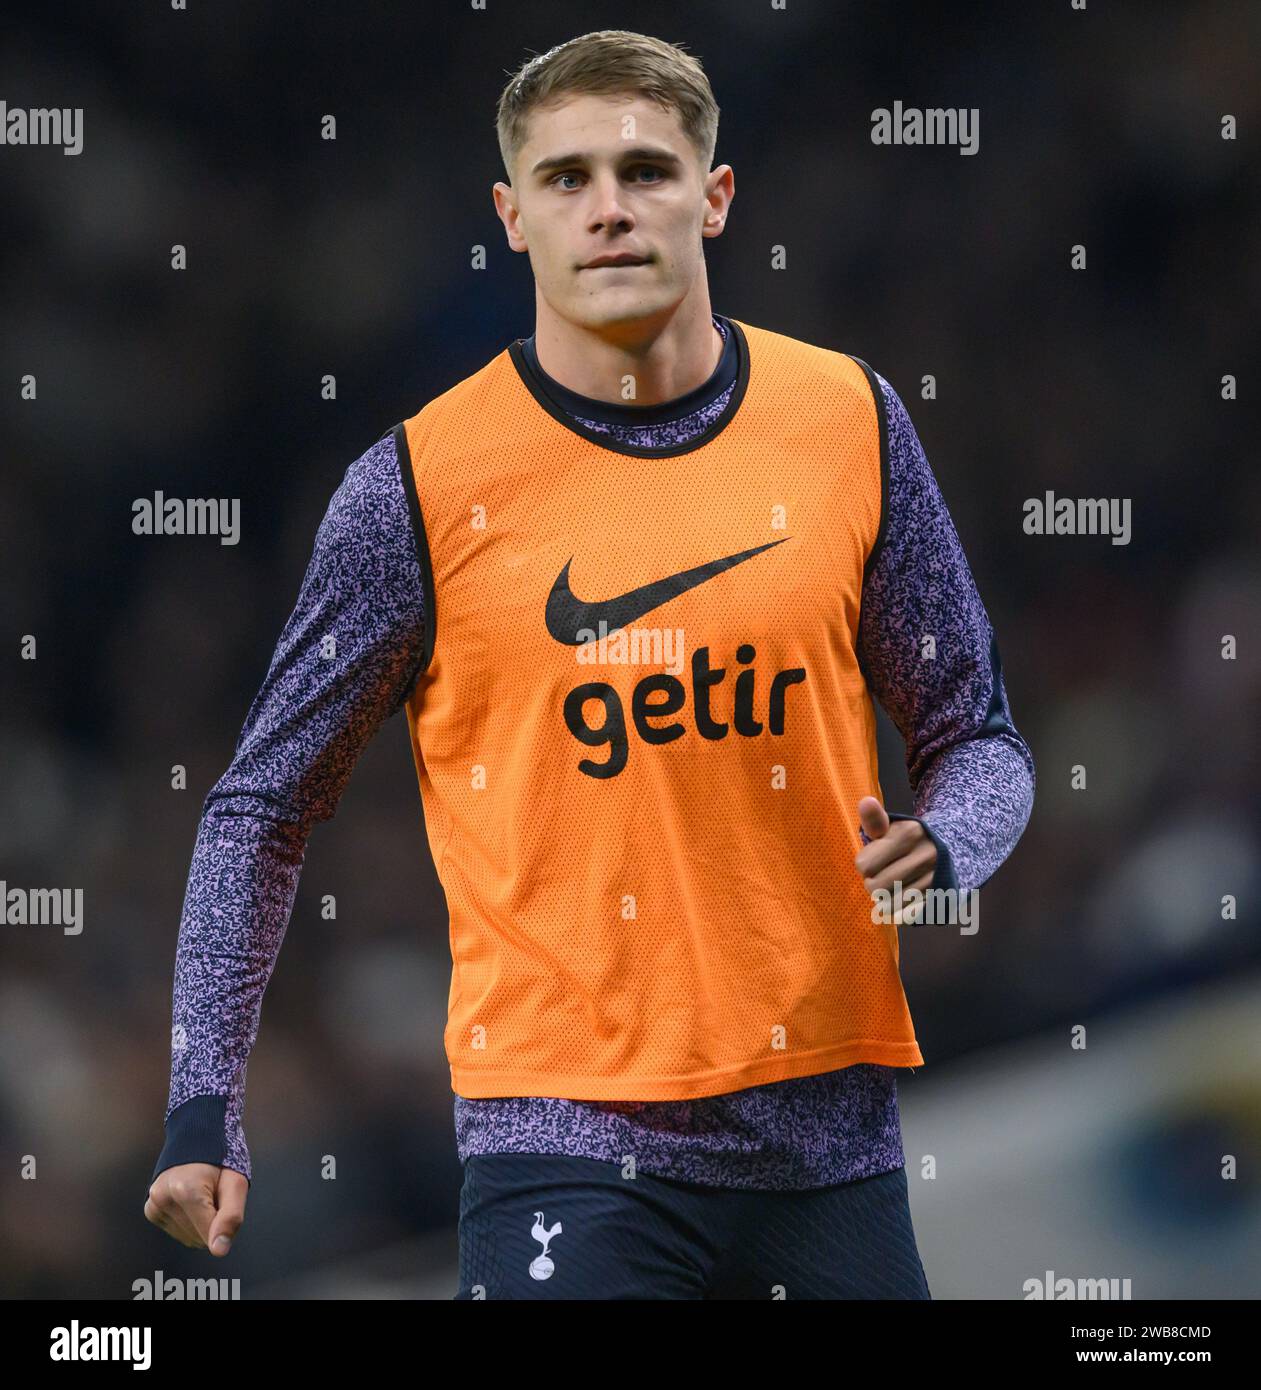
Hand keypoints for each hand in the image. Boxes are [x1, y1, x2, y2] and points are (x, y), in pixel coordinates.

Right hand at [144, 1163, 245, 1256]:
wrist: (197, 1136)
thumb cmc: (222, 1159)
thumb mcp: (237, 1183)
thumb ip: (230, 1217)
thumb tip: (218, 1251)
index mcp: (185, 1190)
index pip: (209, 1234)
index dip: (224, 1221)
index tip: (225, 1198)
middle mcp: (163, 1199)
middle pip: (197, 1238)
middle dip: (212, 1222)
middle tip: (215, 1193)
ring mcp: (153, 1204)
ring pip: (187, 1238)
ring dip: (201, 1222)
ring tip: (204, 1193)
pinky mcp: (150, 1210)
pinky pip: (177, 1232)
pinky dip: (189, 1222)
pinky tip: (191, 1199)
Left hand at [854, 795, 936, 925]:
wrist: (953, 851)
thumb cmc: (910, 841)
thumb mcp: (893, 826)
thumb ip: (874, 820)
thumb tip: (865, 802)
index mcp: (909, 833)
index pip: (864, 865)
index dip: (864, 864)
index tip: (873, 859)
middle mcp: (924, 856)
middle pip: (874, 888)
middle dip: (871, 883)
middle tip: (880, 876)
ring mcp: (935, 878)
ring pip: (888, 905)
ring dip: (884, 899)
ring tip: (892, 887)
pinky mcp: (940, 898)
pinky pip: (905, 916)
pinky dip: (898, 911)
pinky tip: (903, 898)